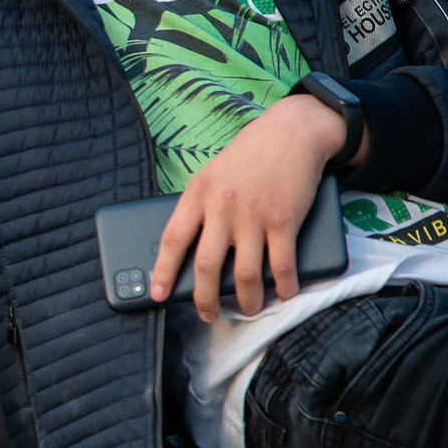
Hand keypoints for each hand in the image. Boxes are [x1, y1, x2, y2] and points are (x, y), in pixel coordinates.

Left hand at [149, 93, 348, 322]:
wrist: (291, 132)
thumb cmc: (247, 157)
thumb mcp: (211, 176)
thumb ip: (201, 208)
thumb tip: (191, 249)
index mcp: (197, 195)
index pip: (172, 239)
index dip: (163, 271)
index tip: (157, 294)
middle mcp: (223, 207)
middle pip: (206, 265)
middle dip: (205, 298)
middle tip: (208, 314)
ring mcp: (254, 216)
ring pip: (246, 272)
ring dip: (247, 299)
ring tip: (247, 309)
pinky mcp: (285, 220)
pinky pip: (282, 264)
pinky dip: (284, 285)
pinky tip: (284, 293)